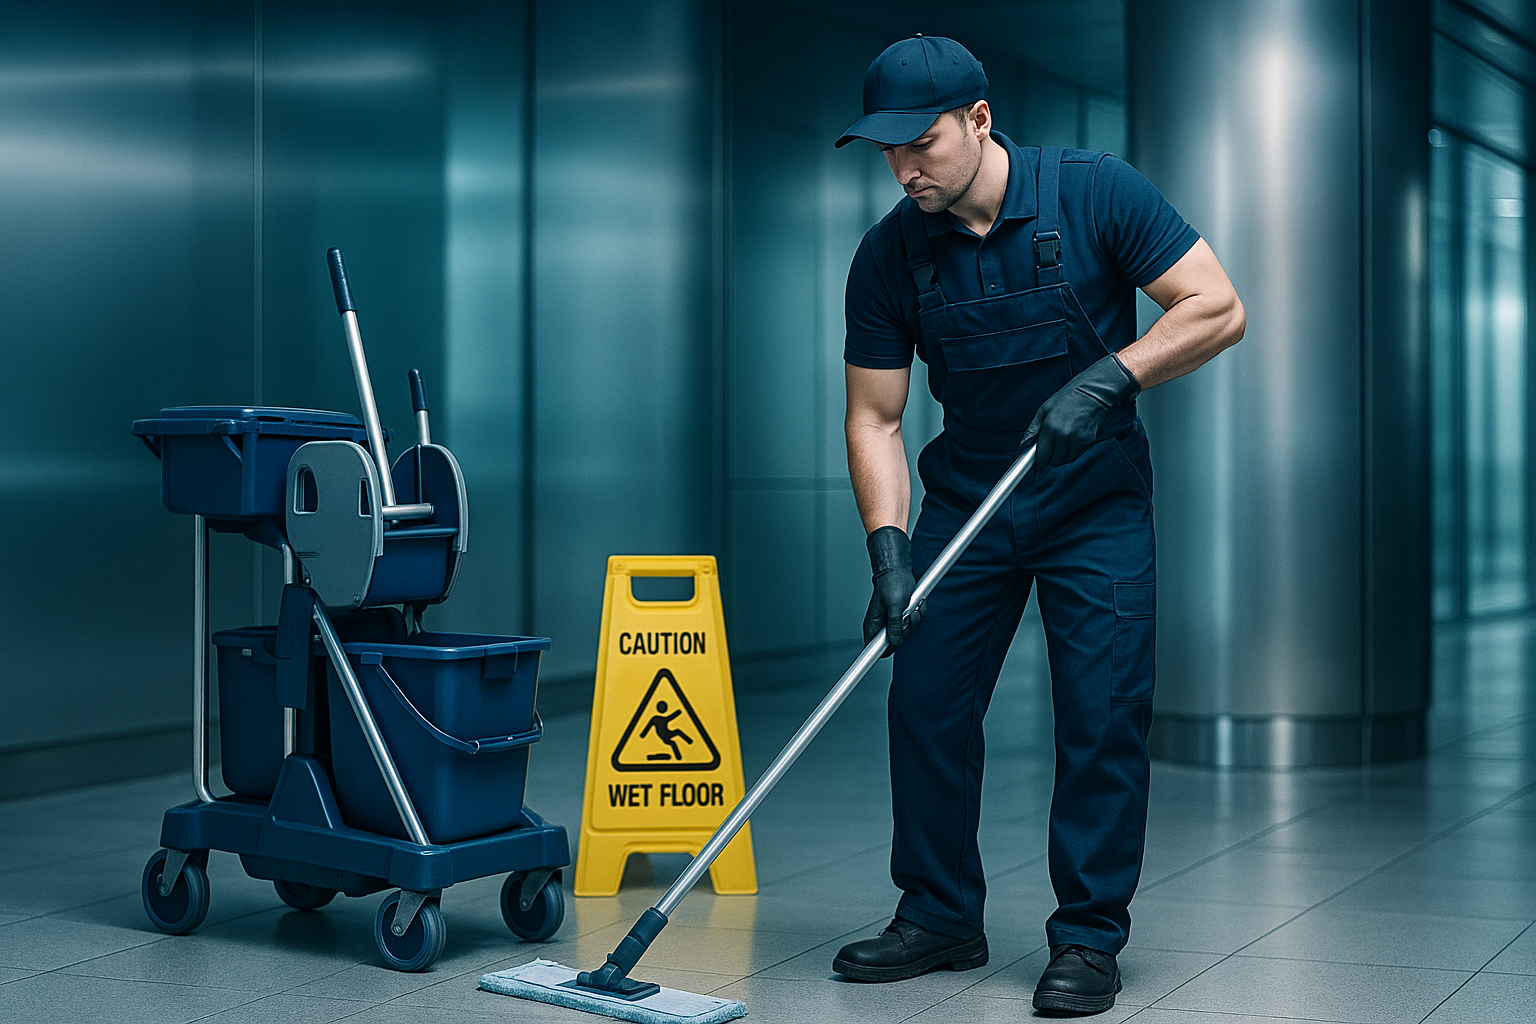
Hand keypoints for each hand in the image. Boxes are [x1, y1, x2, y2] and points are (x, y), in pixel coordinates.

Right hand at [863, 526, 923, 655]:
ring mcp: (893, 621)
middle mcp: (882, 626)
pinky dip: (917, 613)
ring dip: (914, 618)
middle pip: (897, 642)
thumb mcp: (894, 607)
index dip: (882, 652)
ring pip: (908, 632)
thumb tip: (895, 643)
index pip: (875, 650)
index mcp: (874, 626)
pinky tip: (914, 603)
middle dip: (907, 629)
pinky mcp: (902, 616)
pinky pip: (914, 622)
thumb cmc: (892, 584)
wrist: (898, 570)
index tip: (882, 656)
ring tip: (910, 605)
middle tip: (906, 614)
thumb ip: (894, 627)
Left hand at [1021, 354, 1140, 465]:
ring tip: (1060, 444)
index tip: (1037, 464)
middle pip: (1053, 460)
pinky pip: (1076, 455)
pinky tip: (1070, 442)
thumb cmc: (1067, 398)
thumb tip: (1023, 445)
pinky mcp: (1087, 441)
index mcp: (1050, 427)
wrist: (1092, 393)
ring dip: (1061, 456)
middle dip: (1049, 458)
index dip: (1038, 462)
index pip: (1042, 454)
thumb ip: (1032, 429)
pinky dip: (1071, 453)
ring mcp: (1077, 439)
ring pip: (1065, 460)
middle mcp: (1063, 435)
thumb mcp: (1044, 409)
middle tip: (1050, 449)